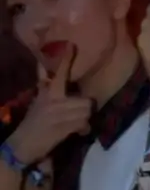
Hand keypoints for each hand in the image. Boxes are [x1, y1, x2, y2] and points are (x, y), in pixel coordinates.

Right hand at [6, 47, 91, 165]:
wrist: (24, 144)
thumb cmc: (32, 120)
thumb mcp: (38, 99)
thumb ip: (43, 82)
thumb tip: (41, 63)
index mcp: (48, 92)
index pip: (59, 73)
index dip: (66, 60)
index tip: (71, 45)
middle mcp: (55, 101)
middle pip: (86, 101)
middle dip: (86, 108)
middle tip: (80, 111)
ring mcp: (61, 115)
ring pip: (86, 113)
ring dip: (84, 120)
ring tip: (77, 123)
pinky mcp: (65, 129)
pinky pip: (83, 125)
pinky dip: (83, 130)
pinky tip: (76, 132)